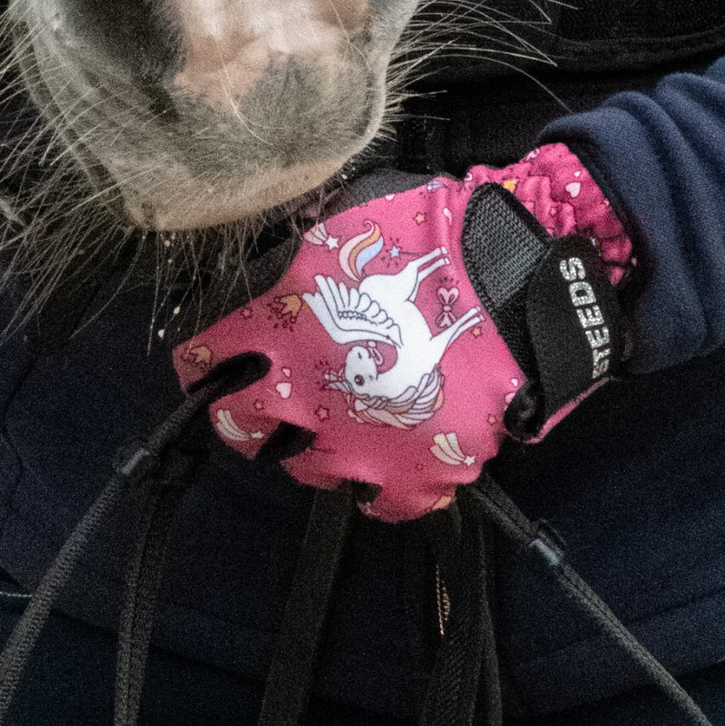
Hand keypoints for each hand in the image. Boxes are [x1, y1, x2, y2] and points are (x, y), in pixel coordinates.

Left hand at [172, 146, 634, 526]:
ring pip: (305, 467)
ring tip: (332, 417)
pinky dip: (375, 484)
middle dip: (241, 410)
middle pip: (241, 426)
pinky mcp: (416, 477)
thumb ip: (291, 257)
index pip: (206, 362)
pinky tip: (378, 456)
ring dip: (310, 443)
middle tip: (258, 395)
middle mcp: (309, 399)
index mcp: (282, 332)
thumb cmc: (434, 239)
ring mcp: (362, 446)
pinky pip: (377, 503)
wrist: (524, 285)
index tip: (202, 360)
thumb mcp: (342, 223)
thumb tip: (263, 266)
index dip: (200, 360)